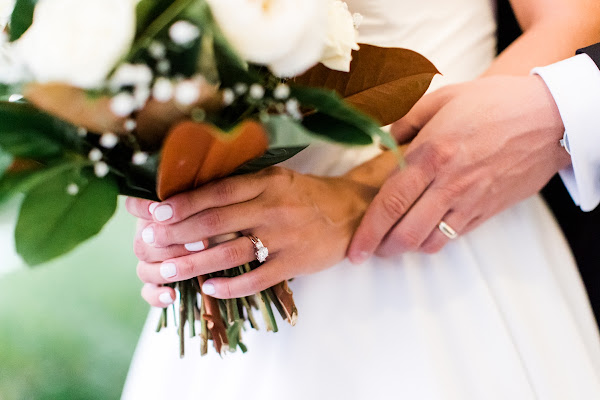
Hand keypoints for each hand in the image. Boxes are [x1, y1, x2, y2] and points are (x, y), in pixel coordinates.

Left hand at [127, 166, 377, 303]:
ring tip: (168, 271)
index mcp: (266, 182)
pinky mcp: (296, 262)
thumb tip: (195, 192)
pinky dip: (232, 286)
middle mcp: (273, 207)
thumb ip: (243, 184)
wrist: (351, 212)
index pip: (218, 191)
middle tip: (150, 244)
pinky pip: (258, 278)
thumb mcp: (277, 179)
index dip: (185, 202)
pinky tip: (210, 290)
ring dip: (196, 264)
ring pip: (232, 252)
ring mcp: (285, 236)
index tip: (156, 212)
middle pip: (218, 221)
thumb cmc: (305, 195)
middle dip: (179, 234)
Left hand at [348, 75, 570, 260]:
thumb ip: (405, 122)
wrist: (550, 117)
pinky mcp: (488, 210)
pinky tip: (425, 232)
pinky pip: (455, 236)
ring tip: (394, 242)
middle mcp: (449, 183)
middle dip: (381, 249)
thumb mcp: (443, 98)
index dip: (367, 231)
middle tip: (368, 251)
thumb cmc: (495, 102)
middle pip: (406, 232)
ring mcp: (471, 200)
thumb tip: (382, 143)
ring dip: (406, 248)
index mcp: (431, 154)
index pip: (390, 202)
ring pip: (430, 241)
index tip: (354, 249)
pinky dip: (434, 241)